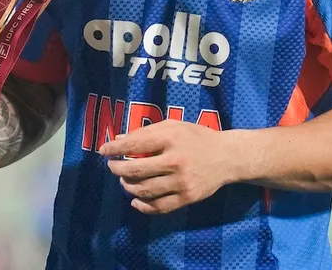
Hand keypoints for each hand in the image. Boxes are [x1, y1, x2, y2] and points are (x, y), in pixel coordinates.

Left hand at [99, 120, 235, 214]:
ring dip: (128, 187)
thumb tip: (118, 140)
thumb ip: (145, 131)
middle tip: (112, 167)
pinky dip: (143, 206)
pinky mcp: (188, 197)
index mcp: (170, 139)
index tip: (103, 151)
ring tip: (124, 181)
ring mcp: (182, 182)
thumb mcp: (173, 126)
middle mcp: (175, 161)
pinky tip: (135, 201)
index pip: (134, 145)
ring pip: (145, 190)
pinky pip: (160, 206)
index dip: (114, 149)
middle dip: (117, 169)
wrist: (228, 157)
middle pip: (136, 170)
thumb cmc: (196, 137)